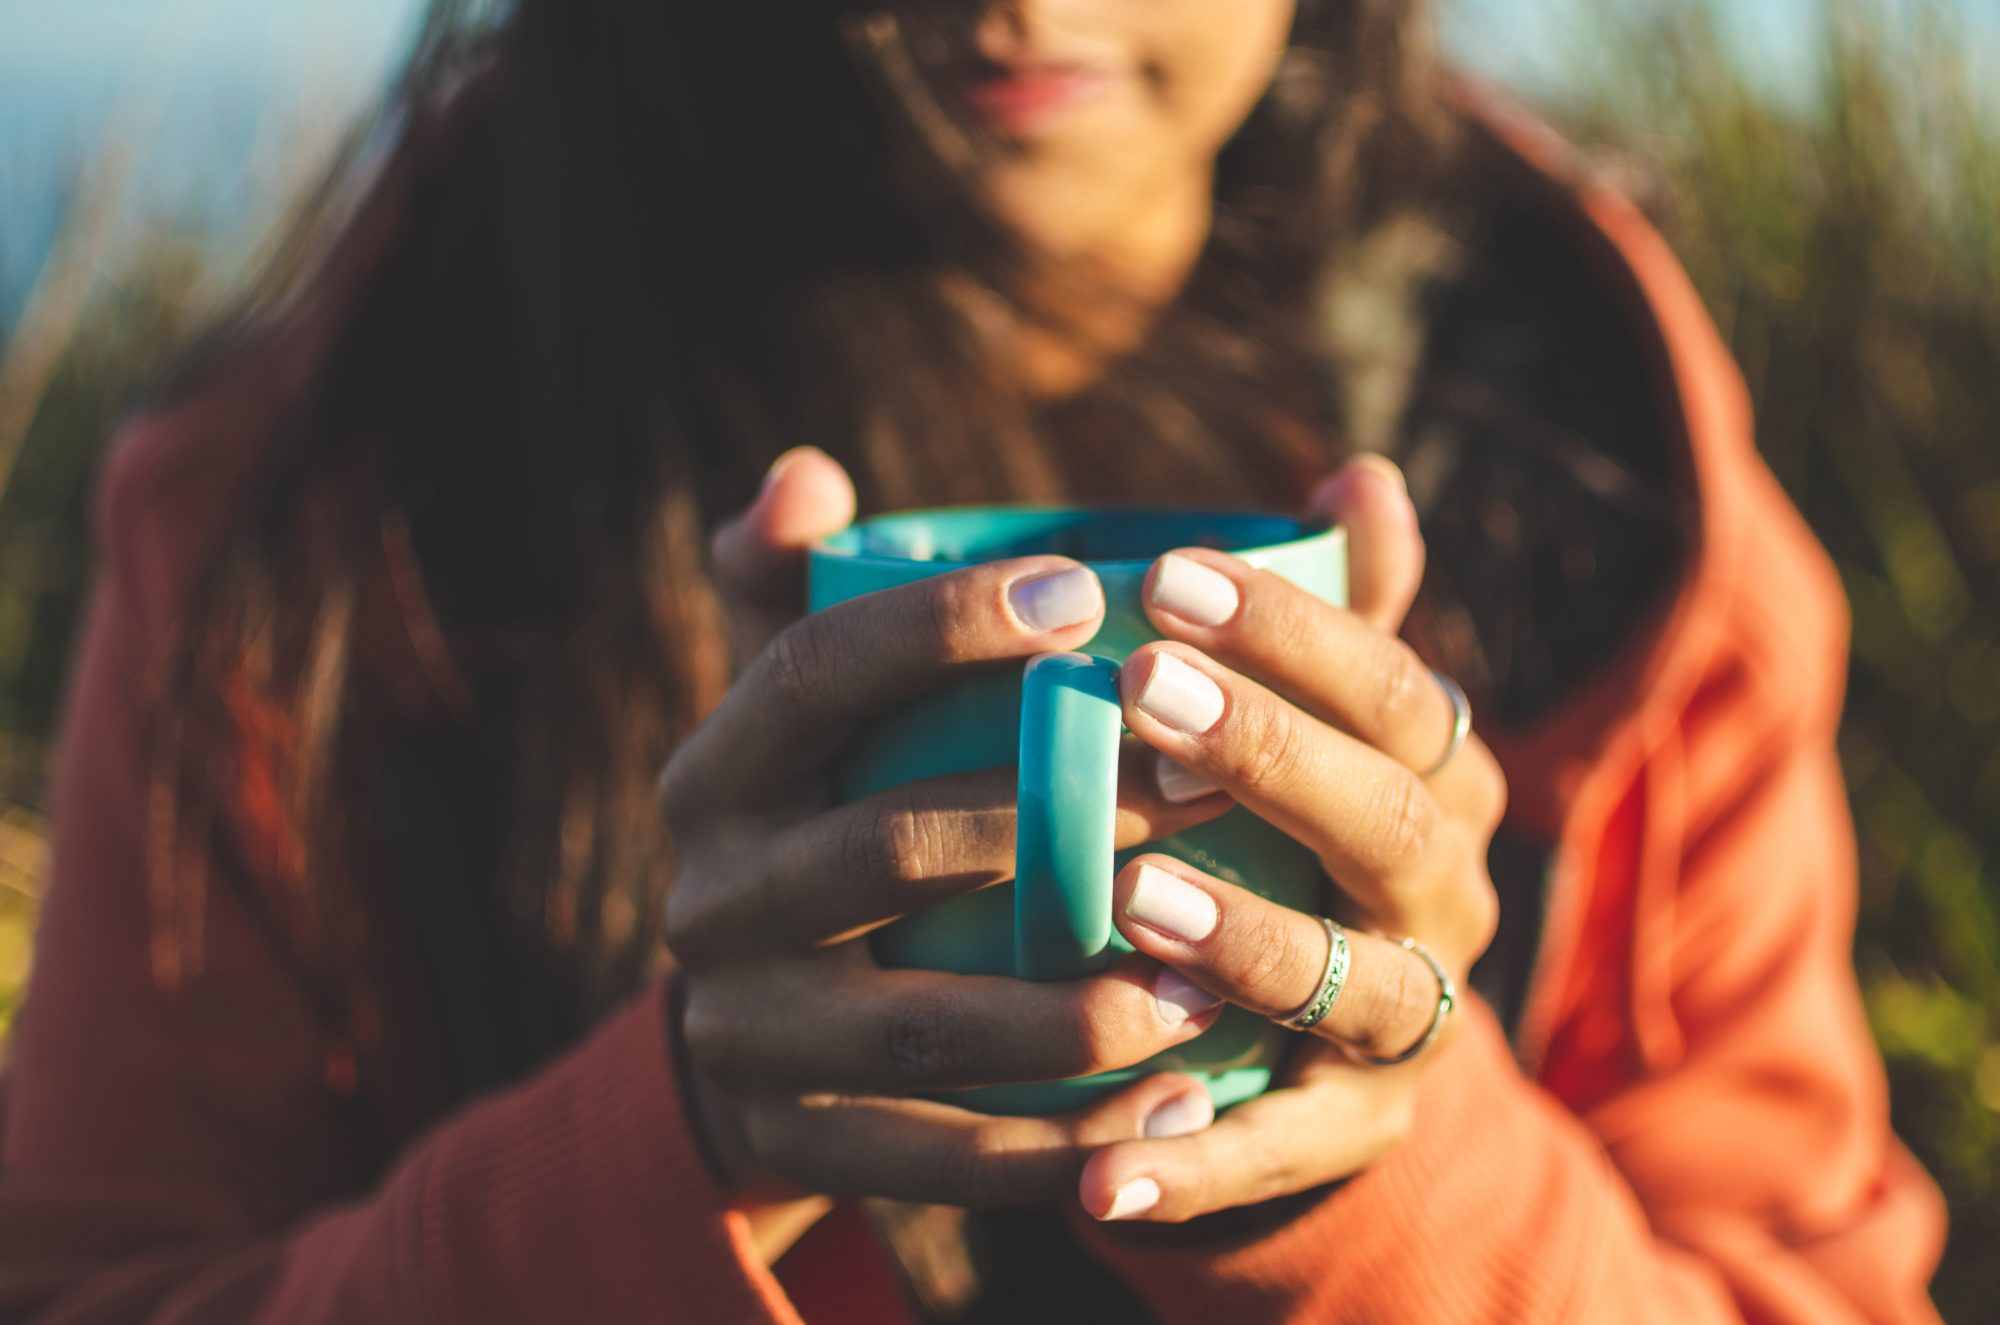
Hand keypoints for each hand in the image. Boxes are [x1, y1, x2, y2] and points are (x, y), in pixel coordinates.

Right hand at [668, 450, 1232, 1237]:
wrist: (757, 1038)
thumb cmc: (828, 821)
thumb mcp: (806, 712)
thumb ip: (812, 587)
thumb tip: (806, 472)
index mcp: (717, 771)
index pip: (809, 674)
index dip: (936, 627)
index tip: (1085, 592)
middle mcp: (709, 898)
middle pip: (879, 848)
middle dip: (1057, 818)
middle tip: (1214, 784)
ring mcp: (748, 1034)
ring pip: (922, 1023)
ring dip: (1076, 1006)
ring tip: (1216, 984)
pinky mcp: (799, 1144)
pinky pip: (943, 1160)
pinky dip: (1065, 1147)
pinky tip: (1182, 1113)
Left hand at [1076, 455, 1508, 1222]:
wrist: (1318, 1019)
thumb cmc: (1286, 823)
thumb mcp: (1312, 716)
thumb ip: (1326, 606)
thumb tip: (1361, 471)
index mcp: (1435, 773)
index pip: (1395, 685)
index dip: (1296, 629)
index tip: (1166, 570)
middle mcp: (1443, 890)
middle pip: (1391, 820)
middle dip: (1274, 752)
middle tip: (1142, 690)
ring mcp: (1410, 1016)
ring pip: (1354, 982)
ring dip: (1250, 941)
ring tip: (1132, 902)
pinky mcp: (1357, 1123)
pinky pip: (1286, 1148)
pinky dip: (1201, 1159)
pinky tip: (1099, 1165)